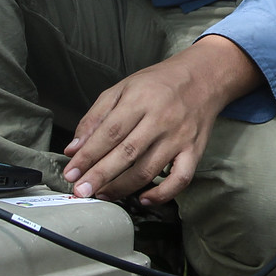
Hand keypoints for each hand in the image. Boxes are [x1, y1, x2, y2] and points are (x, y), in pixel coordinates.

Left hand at [62, 37, 253, 202]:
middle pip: (126, 153)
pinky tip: (143, 199)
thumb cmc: (159, 83)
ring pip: (148, 170)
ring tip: (103, 194)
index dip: (88, 156)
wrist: (204, 76)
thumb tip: (74, 148)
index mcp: (140, 99)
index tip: (71, 172)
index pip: (109, 133)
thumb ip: (95, 117)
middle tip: (81, 189)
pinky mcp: (195, 151)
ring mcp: (179, 137)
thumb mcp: (122, 88)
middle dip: (100, 175)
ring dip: (122, 187)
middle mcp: (161, 119)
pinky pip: (180, 179)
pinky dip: (162, 194)